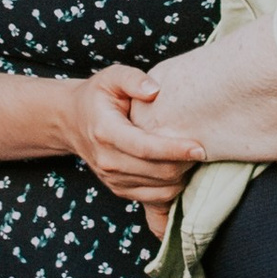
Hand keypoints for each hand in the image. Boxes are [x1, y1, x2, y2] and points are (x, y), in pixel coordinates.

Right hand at [58, 67, 202, 203]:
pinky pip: (155, 199)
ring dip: (182, 177)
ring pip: (160, 189)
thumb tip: (155, 90)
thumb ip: (133, 79)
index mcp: (106, 132)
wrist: (73, 122)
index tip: (200, 148)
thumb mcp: (111, 77)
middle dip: (185, 164)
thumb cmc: (98, 96)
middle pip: (158, 173)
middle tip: (204, 148)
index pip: (145, 148)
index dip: (175, 150)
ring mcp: (113, 179)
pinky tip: (181, 173)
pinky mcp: (120, 190)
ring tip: (191, 157)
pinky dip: (173, 189)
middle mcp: (108, 161)